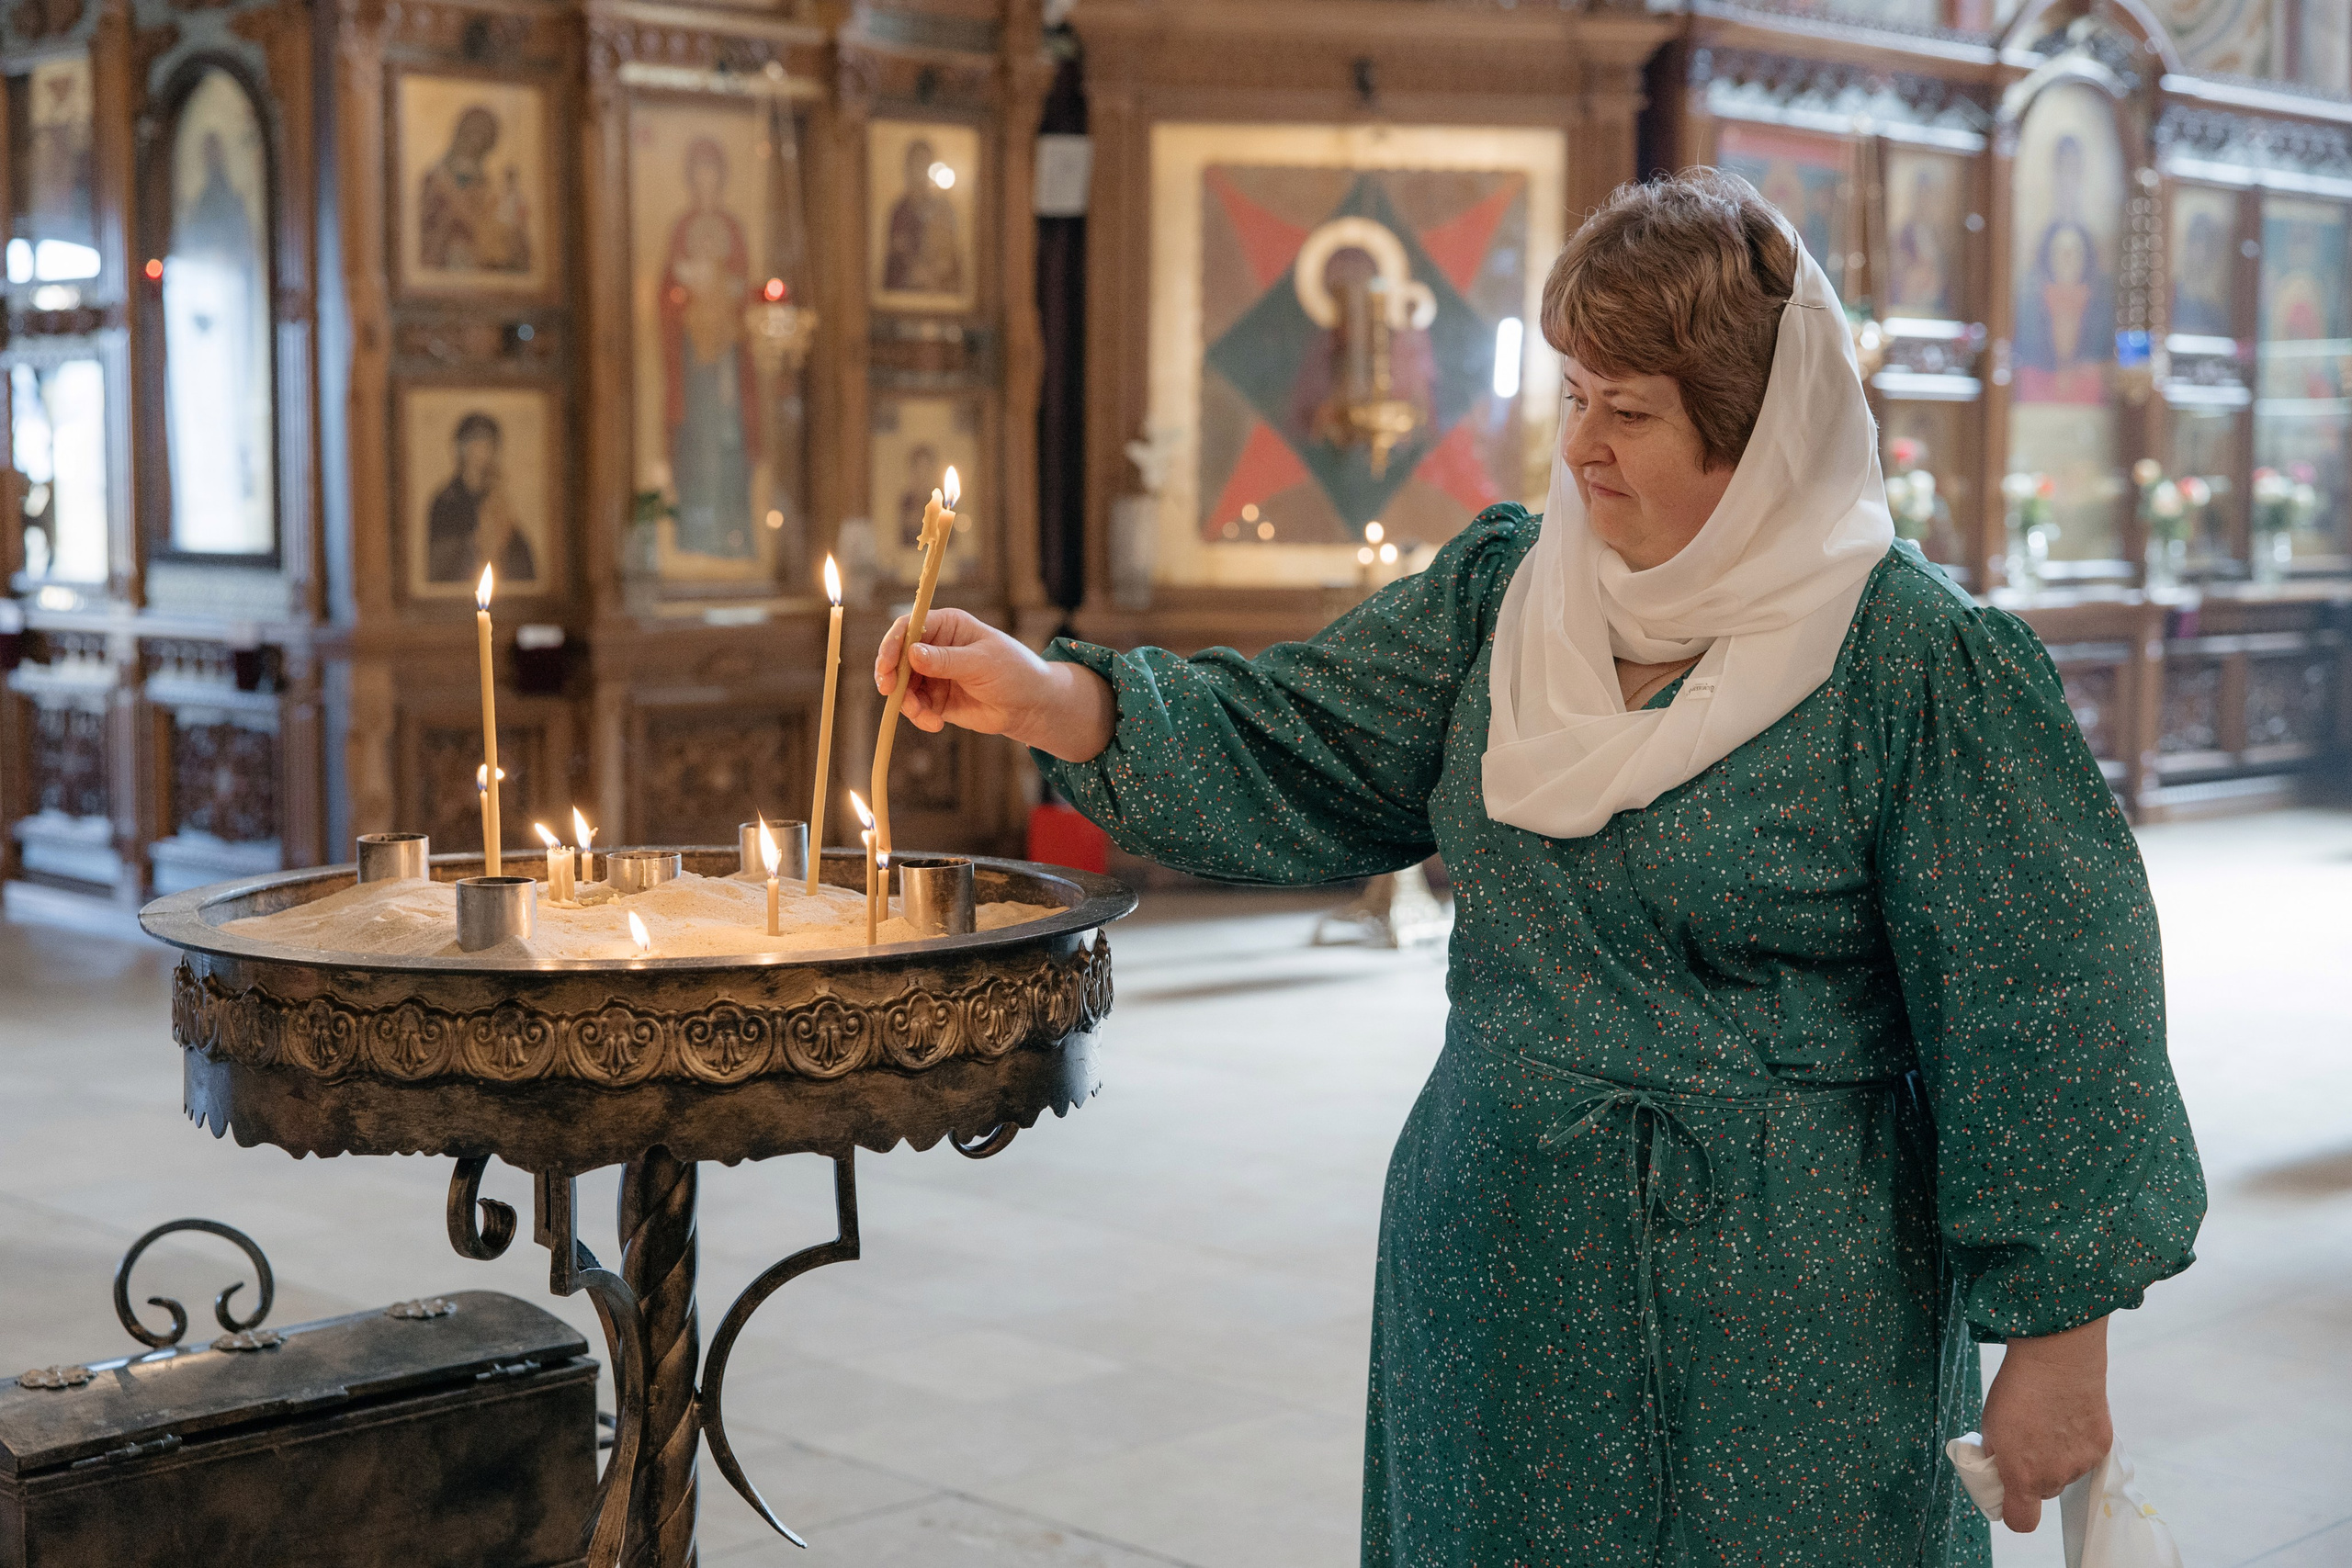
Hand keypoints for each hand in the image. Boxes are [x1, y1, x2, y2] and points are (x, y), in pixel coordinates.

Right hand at [873, 608, 1114, 762]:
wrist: (1030, 706)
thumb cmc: (1014, 672)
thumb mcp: (981, 663)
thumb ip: (946, 660)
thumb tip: (911, 654)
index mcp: (947, 626)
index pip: (908, 628)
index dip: (893, 644)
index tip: (886, 665)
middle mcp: (935, 647)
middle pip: (897, 657)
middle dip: (890, 676)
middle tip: (890, 693)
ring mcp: (933, 674)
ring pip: (902, 685)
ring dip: (907, 702)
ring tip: (925, 716)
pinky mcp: (935, 699)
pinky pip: (915, 706)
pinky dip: (919, 716)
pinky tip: (936, 724)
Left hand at [1979, 1316, 2111, 1532]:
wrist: (2057, 1358)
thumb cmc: (2016, 1388)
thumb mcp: (1990, 1425)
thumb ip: (1996, 1457)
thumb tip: (1997, 1471)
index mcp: (2022, 1476)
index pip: (2020, 1521)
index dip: (2012, 1510)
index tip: (2006, 1491)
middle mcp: (2054, 1477)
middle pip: (2042, 1491)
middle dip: (2032, 1474)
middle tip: (2025, 1442)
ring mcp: (2081, 1464)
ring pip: (2064, 1473)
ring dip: (2056, 1458)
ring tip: (2047, 1422)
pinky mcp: (2101, 1448)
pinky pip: (2085, 1457)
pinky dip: (2075, 1443)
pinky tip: (2067, 1417)